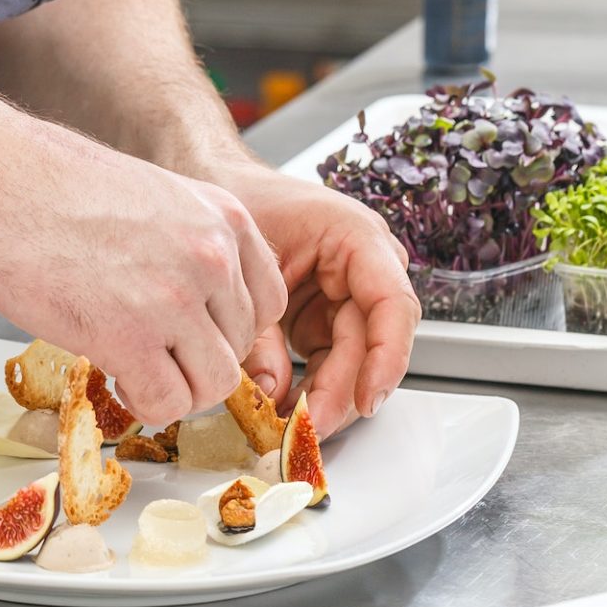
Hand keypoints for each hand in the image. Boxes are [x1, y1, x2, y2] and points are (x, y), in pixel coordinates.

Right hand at [0, 112, 288, 426]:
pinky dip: (144, 404)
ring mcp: (177, 299)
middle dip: (199, 362)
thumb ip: (192, 247)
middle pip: (241, 347)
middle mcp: (213, 257)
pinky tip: (116, 377)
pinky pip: (167, 402)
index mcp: (225, 218)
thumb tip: (202, 305)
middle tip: (158, 358)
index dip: (230, 329)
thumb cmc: (56, 188)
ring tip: (138, 372)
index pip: (269, 302)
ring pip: (213, 384)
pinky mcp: (132, 338)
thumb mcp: (157, 199)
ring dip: (177, 390)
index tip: (196, 335)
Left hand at [213, 163, 420, 437]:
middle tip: (309, 428)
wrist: (213, 179)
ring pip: (356, 360)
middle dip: (345, 392)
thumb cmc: (235, 199)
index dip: (386, 357)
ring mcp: (348, 294)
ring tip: (291, 427)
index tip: (367, 398)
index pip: (392, 304)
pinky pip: (331, 361)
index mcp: (356, 238)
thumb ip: (257, 332)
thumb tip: (272, 391)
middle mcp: (364, 268)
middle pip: (374, 343)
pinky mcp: (326, 317)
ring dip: (328, 397)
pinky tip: (285, 410)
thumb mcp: (244, 264)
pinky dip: (311, 388)